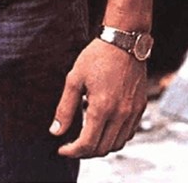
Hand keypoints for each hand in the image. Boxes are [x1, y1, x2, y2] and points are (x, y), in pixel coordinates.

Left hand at [49, 38, 147, 158]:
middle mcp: (120, 114)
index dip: (72, 151)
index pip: (88, 144)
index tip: (61, 149)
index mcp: (102, 108)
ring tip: (86, 138)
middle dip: (85, 152)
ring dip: (101, 147)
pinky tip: (104, 128)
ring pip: (117, 144)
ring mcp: (132, 112)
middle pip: (103, 149)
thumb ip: (65, 108)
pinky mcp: (140, 107)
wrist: (124, 42)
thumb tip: (55, 131)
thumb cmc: (97, 56)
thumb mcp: (74, 78)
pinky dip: (115, 138)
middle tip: (71, 145)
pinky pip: (128, 133)